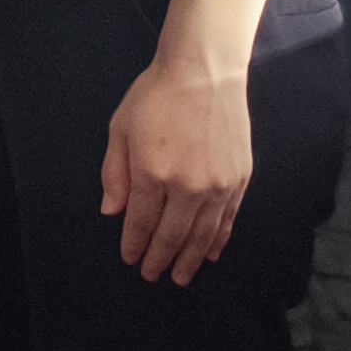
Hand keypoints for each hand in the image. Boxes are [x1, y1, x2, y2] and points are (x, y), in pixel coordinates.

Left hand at [104, 56, 253, 283]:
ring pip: (202, 235)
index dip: (134, 244)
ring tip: (180, 276)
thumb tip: (112, 212)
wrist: (203, 74)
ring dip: (189, 259)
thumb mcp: (120, 129)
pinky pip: (227, 221)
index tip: (130, 259)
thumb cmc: (156, 96)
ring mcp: (217, 186)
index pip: (141, 222)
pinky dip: (217, 241)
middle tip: (152, 275)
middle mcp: (188, 186)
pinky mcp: (239, 181)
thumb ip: (115, 174)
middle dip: (160, 259)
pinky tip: (209, 255)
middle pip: (172, 235)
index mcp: (153, 173)